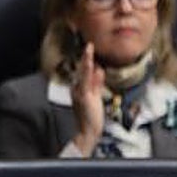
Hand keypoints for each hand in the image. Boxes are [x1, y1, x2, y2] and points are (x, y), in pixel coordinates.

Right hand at [69, 42, 104, 156]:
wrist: (88, 131)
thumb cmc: (91, 116)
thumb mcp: (96, 95)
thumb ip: (97, 82)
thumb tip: (99, 69)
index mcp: (79, 87)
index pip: (84, 71)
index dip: (87, 59)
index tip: (89, 48)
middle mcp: (77, 88)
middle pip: (83, 70)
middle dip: (86, 58)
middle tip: (89, 45)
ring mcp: (79, 92)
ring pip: (83, 73)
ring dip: (86, 62)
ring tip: (89, 50)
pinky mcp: (84, 96)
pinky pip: (86, 81)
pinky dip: (87, 71)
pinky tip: (90, 63)